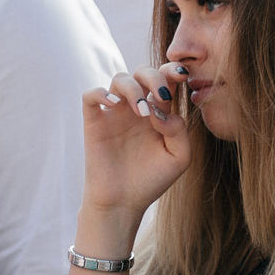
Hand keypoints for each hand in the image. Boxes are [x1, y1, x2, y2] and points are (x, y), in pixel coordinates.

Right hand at [80, 63, 192, 219]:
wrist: (123, 203)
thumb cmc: (151, 180)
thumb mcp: (179, 158)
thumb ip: (180, 131)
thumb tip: (162, 111)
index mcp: (158, 112)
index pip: (166, 79)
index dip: (174, 71)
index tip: (183, 78)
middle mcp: (136, 108)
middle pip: (143, 72)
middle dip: (155, 77)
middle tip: (163, 96)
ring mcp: (114, 114)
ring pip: (119, 79)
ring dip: (133, 88)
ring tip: (142, 111)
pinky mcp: (94, 123)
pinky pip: (90, 95)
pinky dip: (100, 93)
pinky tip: (113, 105)